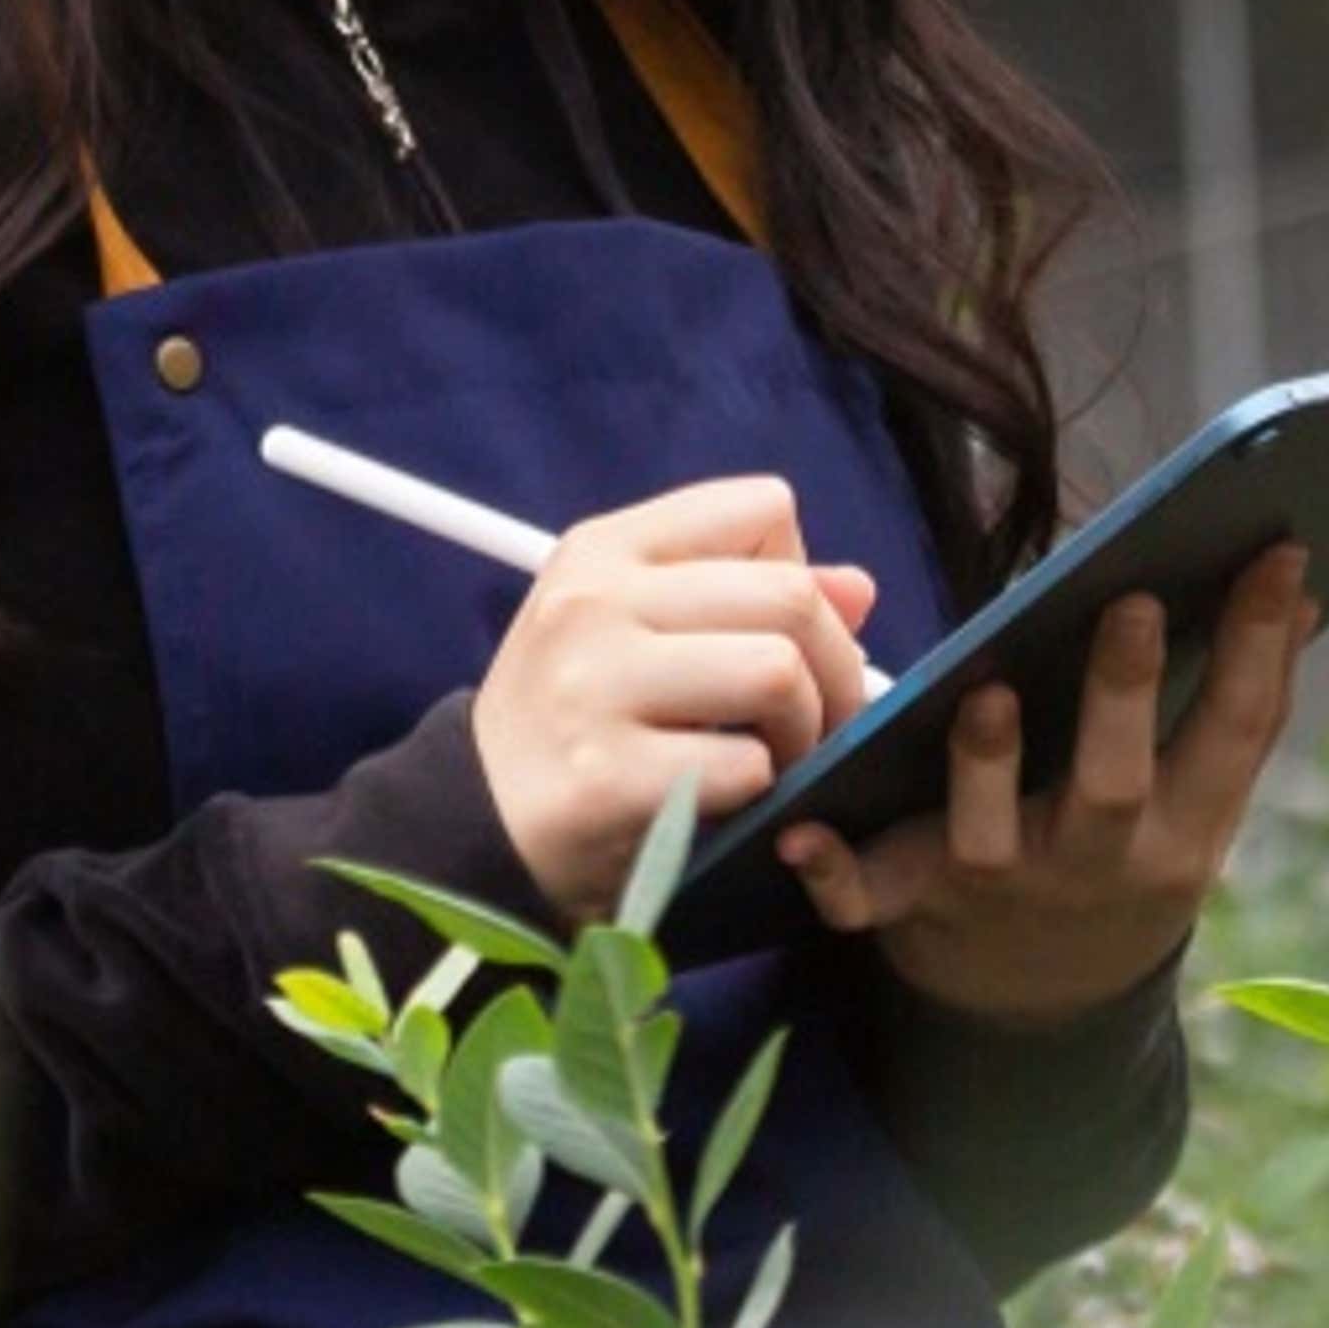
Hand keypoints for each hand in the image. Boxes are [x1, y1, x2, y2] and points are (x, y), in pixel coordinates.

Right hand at [472, 472, 881, 929]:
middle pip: (790, 597)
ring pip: (777, 672)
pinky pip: (743, 767)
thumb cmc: (571, 715)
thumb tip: (858, 588)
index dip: (801, 572)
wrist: (470, 819)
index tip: (785, 634)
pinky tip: (722, 801)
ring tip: (775, 759)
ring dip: (802, 732)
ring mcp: (596, 685)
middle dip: (835, 669)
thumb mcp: (633, 627)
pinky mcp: (606, 776)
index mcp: (606, 547)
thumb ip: (741, 596)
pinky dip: (756, 792)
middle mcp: (595, 600)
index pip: (762, 508)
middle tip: (817, 721)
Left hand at [773, 541, 1319, 1024]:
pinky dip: (834, 874)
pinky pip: (866, 898)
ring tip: (987, 694)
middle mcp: (1097, 863)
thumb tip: (1293, 580)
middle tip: (1130, 604)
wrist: (1042, 1011)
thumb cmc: (1122, 857)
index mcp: (1182, 832)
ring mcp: (1003, 888)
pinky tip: (801, 834)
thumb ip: (1230, 710)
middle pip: (1114, 784)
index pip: (1236, 731)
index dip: (1262, 645)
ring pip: (991, 834)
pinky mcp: (915, 905)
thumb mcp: (1194, 805)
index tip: (1280, 551)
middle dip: (1122, 696)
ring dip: (987, 766)